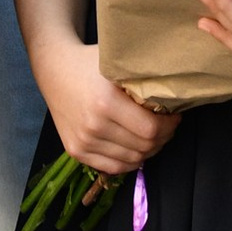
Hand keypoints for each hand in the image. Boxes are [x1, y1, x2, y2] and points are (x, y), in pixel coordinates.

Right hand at [36, 34, 178, 177]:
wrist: (54, 70)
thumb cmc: (90, 62)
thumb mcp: (118, 63)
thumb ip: (144, 78)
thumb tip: (177, 92)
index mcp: (106, 102)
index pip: (151, 129)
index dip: (169, 125)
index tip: (174, 115)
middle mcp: (93, 126)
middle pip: (143, 147)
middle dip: (163, 138)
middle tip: (166, 126)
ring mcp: (83, 142)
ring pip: (131, 160)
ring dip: (148, 151)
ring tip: (151, 135)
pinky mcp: (76, 151)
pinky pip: (113, 167)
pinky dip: (130, 161)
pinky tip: (136, 147)